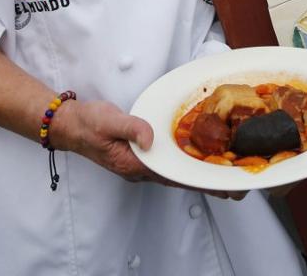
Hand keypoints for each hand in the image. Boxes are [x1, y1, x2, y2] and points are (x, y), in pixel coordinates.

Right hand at [50, 100, 243, 198]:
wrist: (70, 124)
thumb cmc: (88, 122)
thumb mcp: (108, 120)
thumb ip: (131, 127)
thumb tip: (151, 137)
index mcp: (135, 164)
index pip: (174, 176)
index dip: (199, 181)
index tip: (222, 186)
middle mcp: (141, 168)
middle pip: (180, 178)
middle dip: (207, 183)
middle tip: (236, 186)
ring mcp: (141, 163)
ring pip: (176, 171)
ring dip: (198, 174)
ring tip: (225, 176)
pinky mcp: (141, 155)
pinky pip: (169, 161)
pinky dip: (186, 162)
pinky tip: (198, 159)